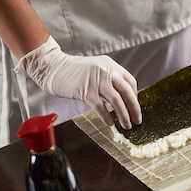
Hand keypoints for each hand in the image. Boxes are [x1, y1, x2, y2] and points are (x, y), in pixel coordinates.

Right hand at [17, 36, 141, 127]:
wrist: (53, 67)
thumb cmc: (74, 72)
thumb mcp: (96, 70)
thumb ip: (109, 82)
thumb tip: (121, 100)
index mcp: (111, 65)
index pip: (130, 82)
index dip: (135, 96)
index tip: (135, 107)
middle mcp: (106, 71)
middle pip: (127, 91)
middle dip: (135, 108)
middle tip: (137, 120)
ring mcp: (96, 80)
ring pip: (116, 100)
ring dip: (124, 115)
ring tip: (127, 125)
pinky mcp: (85, 90)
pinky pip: (101, 107)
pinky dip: (107, 116)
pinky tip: (110, 123)